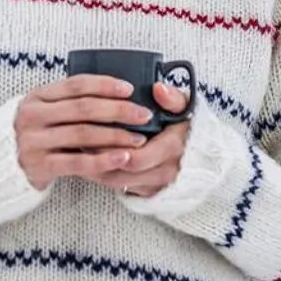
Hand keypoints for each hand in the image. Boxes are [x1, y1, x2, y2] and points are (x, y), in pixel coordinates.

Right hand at [13, 75, 155, 190]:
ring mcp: (34, 141)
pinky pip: (76, 162)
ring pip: (83, 134)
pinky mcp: (39, 166)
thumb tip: (115, 94)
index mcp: (37, 96)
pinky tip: (122, 158)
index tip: (129, 89)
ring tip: (139, 139)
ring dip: (116, 135)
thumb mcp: (43, 110)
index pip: (76, 85)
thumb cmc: (34, 134)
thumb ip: (68, 102)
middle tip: (143, 115)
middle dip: (118, 110)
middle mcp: (33, 116)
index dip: (104, 85)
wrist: (0, 164)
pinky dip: (102, 160)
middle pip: (83, 108)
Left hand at [88, 80, 191, 198]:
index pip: (135, 157)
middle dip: (97, 160)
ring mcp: (157, 184)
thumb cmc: (188, 124)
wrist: (203, 151)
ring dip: (96, 169)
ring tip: (77, 152)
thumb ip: (173, 97)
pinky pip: (122, 187)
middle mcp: (166, 171)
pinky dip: (105, 175)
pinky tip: (89, 162)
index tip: (91, 133)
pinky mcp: (150, 191)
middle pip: (121, 174)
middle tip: (77, 143)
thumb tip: (158, 89)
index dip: (111, 148)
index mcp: (173, 149)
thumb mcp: (185, 106)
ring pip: (118, 183)